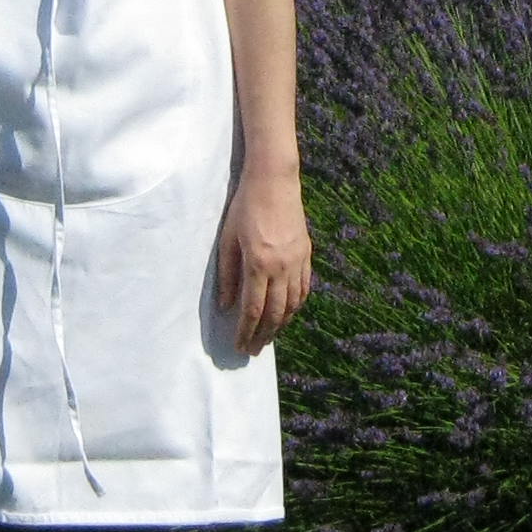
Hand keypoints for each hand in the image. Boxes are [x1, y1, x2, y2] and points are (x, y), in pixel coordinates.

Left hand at [215, 168, 311, 354]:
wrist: (275, 181)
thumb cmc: (245, 207)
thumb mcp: (228, 240)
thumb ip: (227, 275)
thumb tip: (225, 306)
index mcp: (258, 263)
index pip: (253, 308)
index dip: (245, 330)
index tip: (239, 345)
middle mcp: (281, 267)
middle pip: (274, 312)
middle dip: (263, 335)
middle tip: (253, 350)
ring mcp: (297, 261)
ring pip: (292, 304)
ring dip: (281, 325)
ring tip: (269, 337)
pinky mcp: (306, 254)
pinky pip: (304, 288)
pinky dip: (296, 306)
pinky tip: (288, 313)